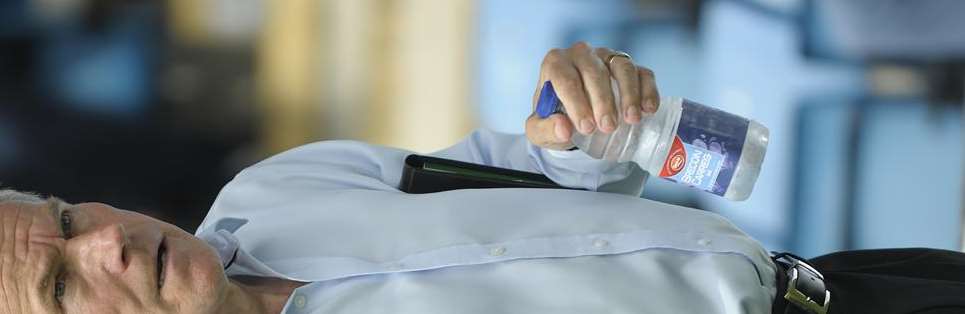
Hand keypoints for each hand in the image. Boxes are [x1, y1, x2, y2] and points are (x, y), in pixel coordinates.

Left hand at [526, 42, 658, 149]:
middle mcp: (581, 54)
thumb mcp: (541, 130)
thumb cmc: (555, 118)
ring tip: (632, 120)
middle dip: (602, 101)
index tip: (586, 127)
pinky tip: (649, 109)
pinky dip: (648, 90)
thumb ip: (545, 129)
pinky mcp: (629, 65)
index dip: (576, 103)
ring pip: (622, 67)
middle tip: (608, 127)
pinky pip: (642, 72)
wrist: (574, 116)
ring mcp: (607, 56)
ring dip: (629, 93)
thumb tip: (563, 128)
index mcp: (555, 64)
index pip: (565, 78)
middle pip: (594, 71)